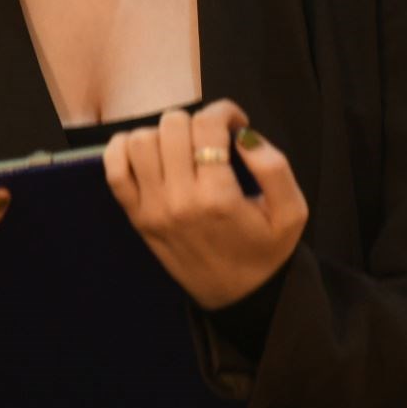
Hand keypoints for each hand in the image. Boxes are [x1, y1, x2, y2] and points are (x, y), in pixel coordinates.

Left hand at [103, 99, 307, 309]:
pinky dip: (124, 150)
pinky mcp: (136, 217)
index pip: (207, 125)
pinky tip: (151, 153)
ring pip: (141, 141)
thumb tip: (243, 134)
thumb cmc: (266, 251)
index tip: (235, 123)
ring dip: (163, 135)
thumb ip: (275, 167)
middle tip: (211, 139)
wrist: (238, 296)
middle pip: (172, 126)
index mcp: (218, 197)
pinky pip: (114, 169)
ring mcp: (152, 209)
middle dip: (196, 121)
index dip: (224, 111)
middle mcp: (179, 200)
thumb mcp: (292, 212)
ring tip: (183, 148)